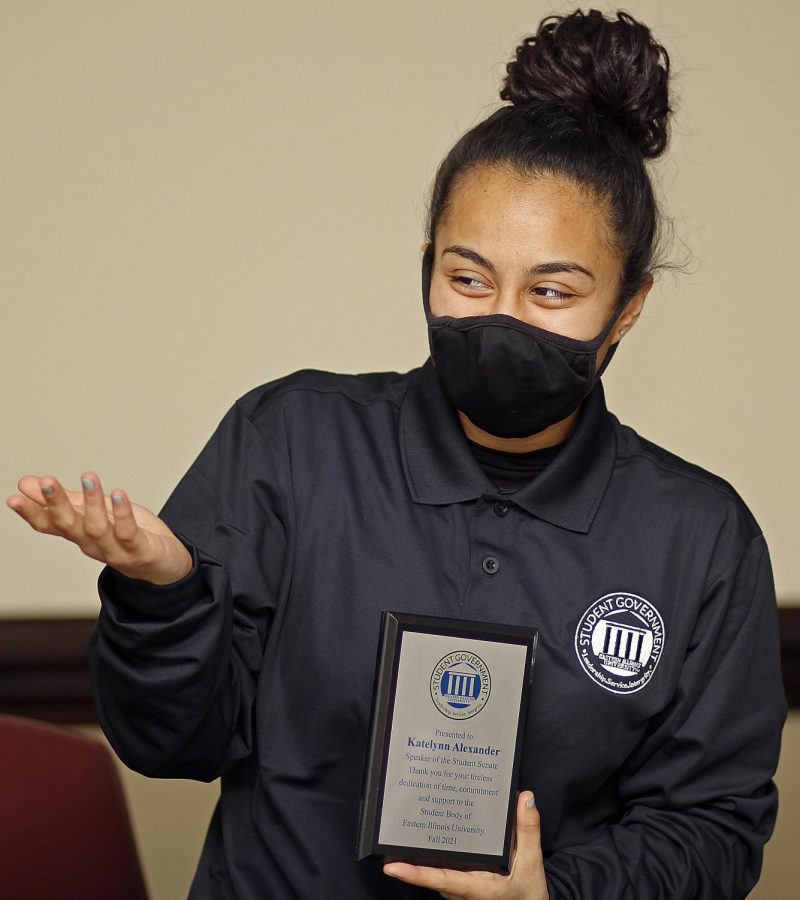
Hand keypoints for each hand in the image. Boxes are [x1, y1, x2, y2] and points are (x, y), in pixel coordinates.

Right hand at [7, 472, 193, 584]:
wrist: (165, 565)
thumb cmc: (129, 535)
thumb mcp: (96, 513)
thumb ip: (67, 500)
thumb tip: (28, 483)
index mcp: (80, 535)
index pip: (51, 525)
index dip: (33, 513)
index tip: (14, 496)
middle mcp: (93, 545)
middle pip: (70, 526)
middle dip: (56, 504)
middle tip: (46, 481)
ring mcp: (116, 551)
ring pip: (98, 529)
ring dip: (92, 502)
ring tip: (88, 476)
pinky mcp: (140, 551)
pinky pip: (129, 533)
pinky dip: (123, 513)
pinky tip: (119, 493)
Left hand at [383, 791, 547, 899]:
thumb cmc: (530, 892)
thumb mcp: (532, 863)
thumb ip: (528, 831)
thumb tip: (524, 798)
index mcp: (476, 887)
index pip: (440, 879)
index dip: (414, 874)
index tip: (391, 867)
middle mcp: (462, 891)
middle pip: (431, 872)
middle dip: (411, 857)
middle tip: (394, 833)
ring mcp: (460, 890)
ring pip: (436, 871)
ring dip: (421, 856)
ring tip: (407, 829)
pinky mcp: (462, 886)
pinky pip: (443, 870)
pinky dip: (436, 855)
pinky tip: (433, 834)